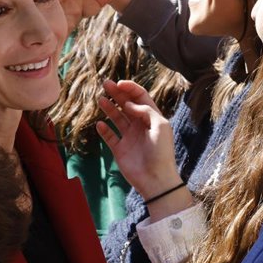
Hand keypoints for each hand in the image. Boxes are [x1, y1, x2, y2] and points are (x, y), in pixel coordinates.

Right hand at [96, 79, 181, 200]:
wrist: (156, 179)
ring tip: (101, 99)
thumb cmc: (162, 152)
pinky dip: (104, 130)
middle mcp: (140, 126)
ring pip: (116, 118)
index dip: (130, 89)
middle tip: (106, 84)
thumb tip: (129, 104)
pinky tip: (100, 124)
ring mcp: (129, 137)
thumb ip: (146, 111)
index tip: (119, 84)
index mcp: (152, 118)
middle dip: (117, 94)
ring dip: (109, 108)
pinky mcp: (119, 150)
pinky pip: (109, 136)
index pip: (140, 98)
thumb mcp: (161, 126)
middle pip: (126, 105)